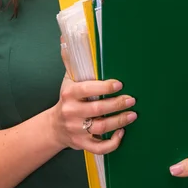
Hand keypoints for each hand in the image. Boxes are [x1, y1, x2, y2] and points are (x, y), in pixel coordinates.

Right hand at [49, 38, 136, 153]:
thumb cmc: (66, 99)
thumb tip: (66, 40)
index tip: (119, 84)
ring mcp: (77, 130)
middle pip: (98, 109)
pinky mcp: (82, 144)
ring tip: (132, 115)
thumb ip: (70, 60)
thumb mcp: (67, 80)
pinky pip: (99, 147)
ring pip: (101, 128)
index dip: (104, 87)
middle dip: (117, 105)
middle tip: (132, 100)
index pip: (87, 89)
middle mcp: (72, 112)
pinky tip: (122, 133)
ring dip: (119, 121)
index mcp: (69, 94)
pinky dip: (112, 143)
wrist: (54, 127)